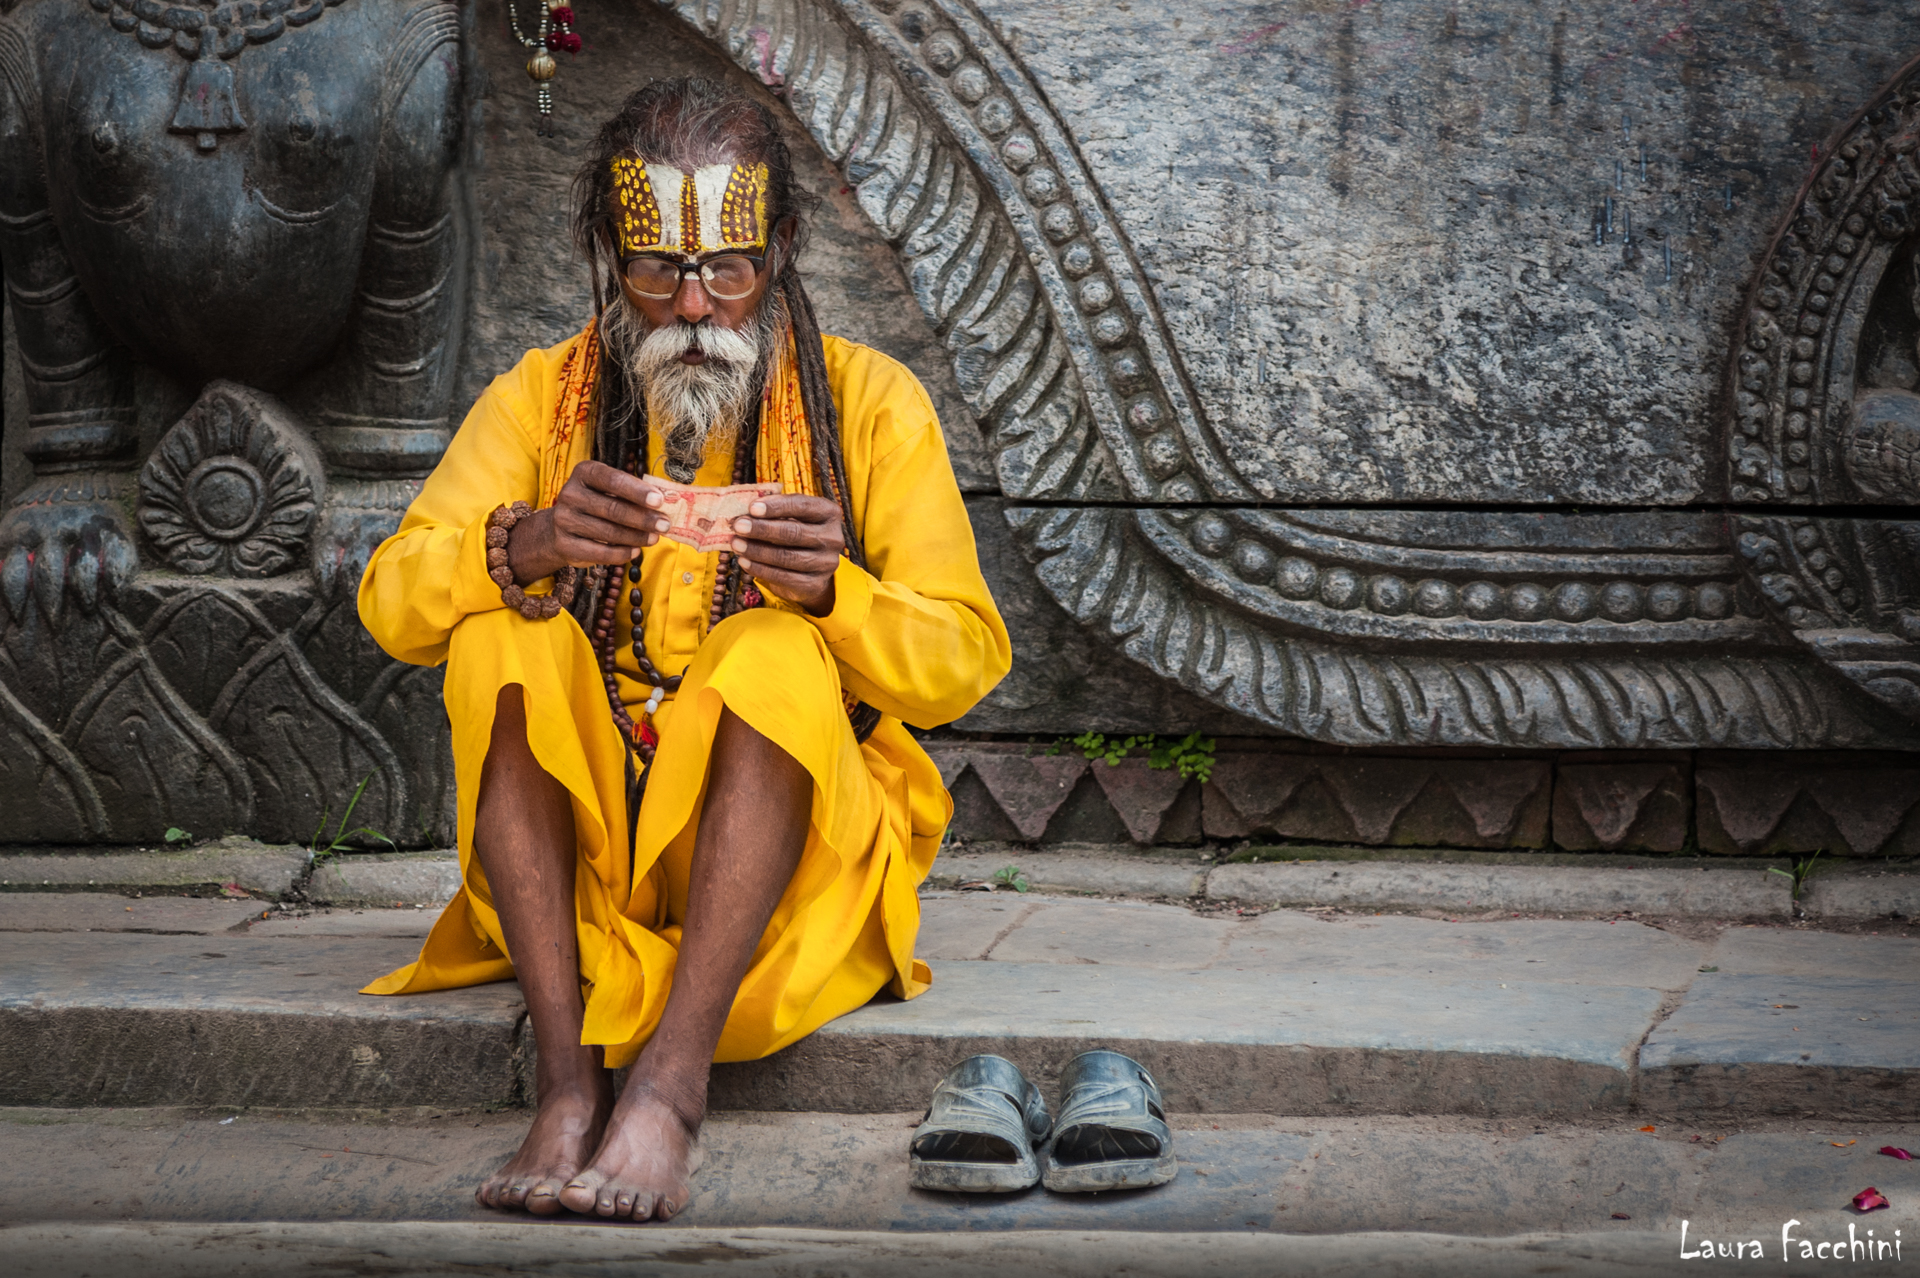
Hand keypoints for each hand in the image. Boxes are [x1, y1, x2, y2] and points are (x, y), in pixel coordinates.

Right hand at [507, 461, 669, 583]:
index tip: (659, 501)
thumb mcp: (609, 490)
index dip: (637, 491)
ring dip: (636, 537)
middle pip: (613, 509)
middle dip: (643, 518)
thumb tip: (663, 506)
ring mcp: (565, 520)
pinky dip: (621, 554)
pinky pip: (599, 553)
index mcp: (584, 473)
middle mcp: (570, 494)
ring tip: (654, 538)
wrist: (559, 526)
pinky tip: (635, 551)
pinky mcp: (565, 545)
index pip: (613, 480)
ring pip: (608, 532)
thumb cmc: (595, 503)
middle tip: (665, 525)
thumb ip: (631, 494)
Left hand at [731, 495, 844, 615]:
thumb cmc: (797, 534)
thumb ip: (773, 512)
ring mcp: (826, 563)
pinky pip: (784, 577)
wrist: (812, 569)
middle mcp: (832, 538)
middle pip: (794, 532)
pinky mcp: (815, 584)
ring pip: (787, 556)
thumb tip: (743, 513)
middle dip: (762, 529)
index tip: (752, 507)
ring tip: (736, 544)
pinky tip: (745, 562)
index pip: (802, 506)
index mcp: (829, 513)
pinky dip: (760, 569)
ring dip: (757, 550)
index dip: (776, 506)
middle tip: (738, 526)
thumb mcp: (791, 517)